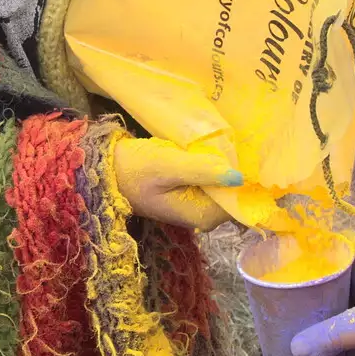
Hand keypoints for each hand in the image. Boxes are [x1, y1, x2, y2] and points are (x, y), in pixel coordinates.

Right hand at [112, 136, 238, 231]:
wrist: (108, 171)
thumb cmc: (134, 169)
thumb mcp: (167, 165)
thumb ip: (202, 170)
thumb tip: (239, 177)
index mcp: (204, 215)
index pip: (242, 198)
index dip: (246, 174)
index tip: (246, 151)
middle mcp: (206, 216)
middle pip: (237, 190)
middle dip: (237, 167)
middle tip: (232, 140)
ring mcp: (200, 206)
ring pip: (226, 183)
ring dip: (226, 162)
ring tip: (224, 139)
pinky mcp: (193, 194)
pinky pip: (215, 179)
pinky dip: (215, 163)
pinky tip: (212, 146)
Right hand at [289, 238, 354, 355]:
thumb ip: (334, 334)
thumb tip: (294, 349)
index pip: (338, 243)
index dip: (312, 243)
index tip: (281, 251)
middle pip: (330, 285)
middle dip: (304, 294)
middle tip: (271, 300)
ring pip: (336, 321)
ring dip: (314, 331)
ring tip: (279, 335)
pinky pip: (348, 352)